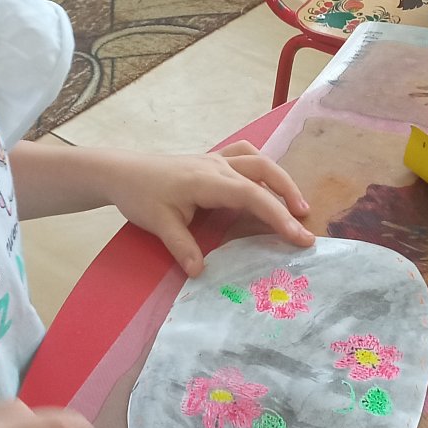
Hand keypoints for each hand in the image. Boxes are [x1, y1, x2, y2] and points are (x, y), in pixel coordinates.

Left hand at [104, 141, 313, 274]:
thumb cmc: (140, 195)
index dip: (278, 216)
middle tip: (306, 225)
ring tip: (297, 205)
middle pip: (264, 172)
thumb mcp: (158, 224)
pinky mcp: (212, 159)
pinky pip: (246, 155)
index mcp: (207, 181)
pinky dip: (262, 167)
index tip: (299, 237)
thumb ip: (181, 247)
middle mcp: (217, 165)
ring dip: (281, 180)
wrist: (121, 171)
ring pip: (259, 161)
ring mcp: (216, 159)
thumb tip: (200, 272)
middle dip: (289, 196)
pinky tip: (267, 182)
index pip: (252, 196)